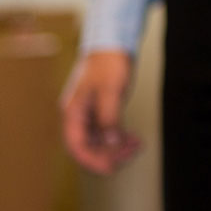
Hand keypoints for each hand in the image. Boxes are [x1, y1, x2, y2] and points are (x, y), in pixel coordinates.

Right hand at [60, 49, 142, 175]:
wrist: (112, 43)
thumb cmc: (108, 63)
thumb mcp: (111, 91)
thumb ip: (110, 118)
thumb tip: (111, 142)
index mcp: (73, 111)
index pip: (76, 145)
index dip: (92, 160)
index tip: (111, 168)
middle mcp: (77, 116)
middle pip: (88, 147)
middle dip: (109, 154)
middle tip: (132, 152)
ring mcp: (87, 115)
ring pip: (98, 142)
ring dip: (117, 147)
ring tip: (137, 145)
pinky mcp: (98, 111)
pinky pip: (105, 133)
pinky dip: (119, 138)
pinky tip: (133, 139)